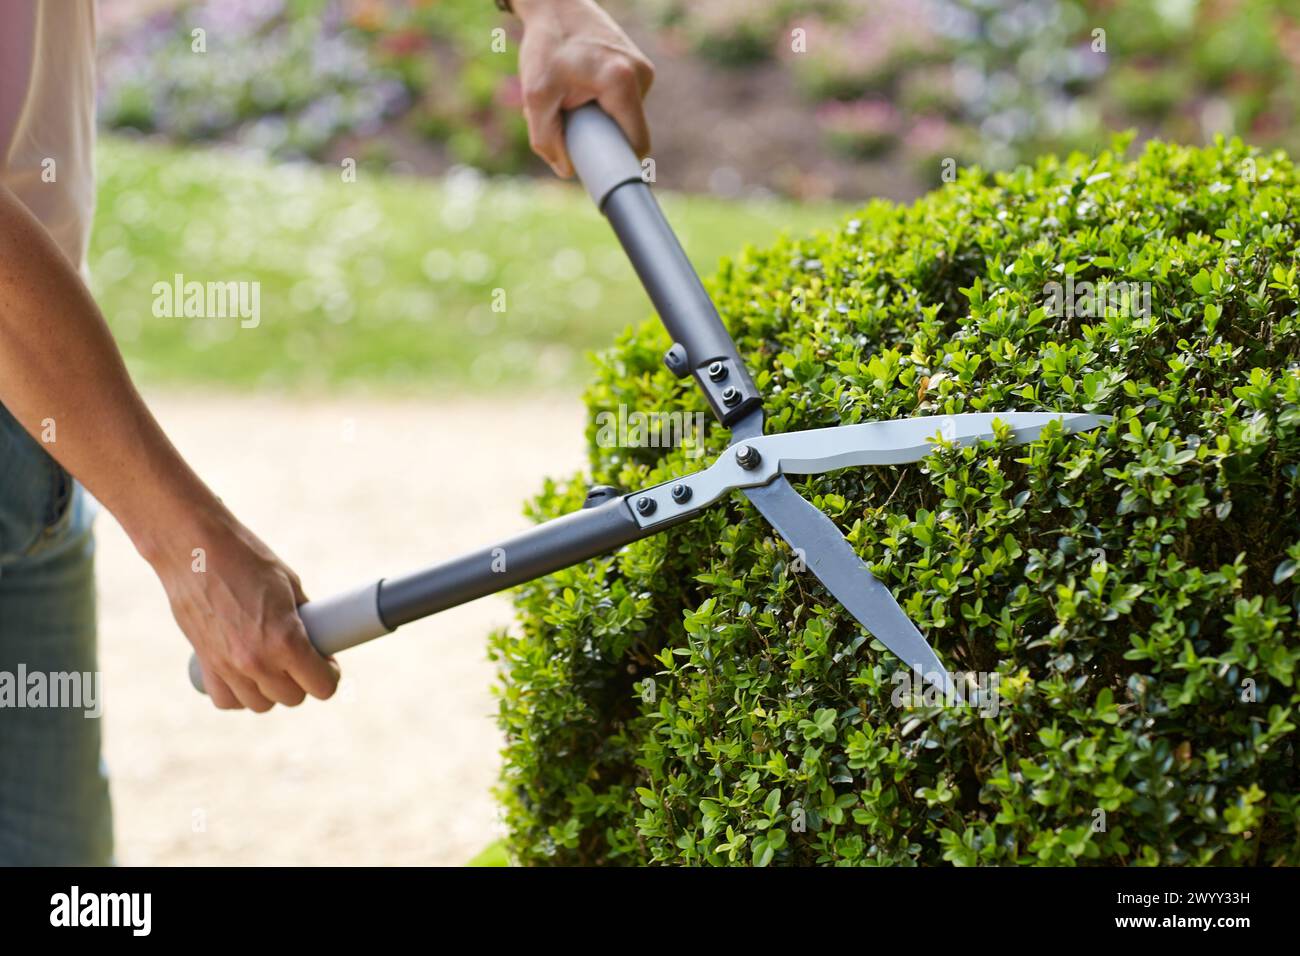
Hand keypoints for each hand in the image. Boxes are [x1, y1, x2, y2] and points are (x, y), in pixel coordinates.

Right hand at [146, 503, 339, 710]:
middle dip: (303, 681)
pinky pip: (227, 700)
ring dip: (272, 690)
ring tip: (274, 665)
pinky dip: (240, 693)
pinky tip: (246, 675)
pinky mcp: (204, 664)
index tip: (328, 665)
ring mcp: (228, 667)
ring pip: (261, 704)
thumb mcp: (290, 585)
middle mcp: (257, 662)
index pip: (322, 686)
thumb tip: (321, 637)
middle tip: (302, 660)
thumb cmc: (246, 558)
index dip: (330, 676)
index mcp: (285, 641)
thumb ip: (305, 618)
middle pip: (293, 698)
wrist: (194, 550)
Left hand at [515, 0, 654, 176]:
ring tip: (573, 98)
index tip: (602, 174)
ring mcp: (643, 70)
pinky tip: (583, 88)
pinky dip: (604, 105)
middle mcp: (641, 75)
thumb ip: (546, 139)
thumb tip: (566, 170)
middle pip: (630, 132)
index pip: (637, 143)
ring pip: (626, 117)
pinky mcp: (639, 67)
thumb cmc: (546, 45)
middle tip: (573, 125)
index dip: (620, 163)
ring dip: (601, 119)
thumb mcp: (535, 95)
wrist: (556, 2)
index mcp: (622, 82)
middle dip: (603, 138)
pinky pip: (625, 102)